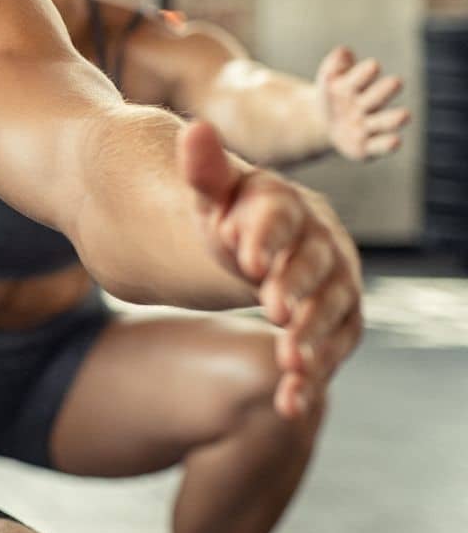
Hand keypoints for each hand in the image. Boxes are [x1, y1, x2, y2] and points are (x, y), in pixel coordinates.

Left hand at [180, 120, 363, 418]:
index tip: (247, 259)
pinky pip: (334, 348)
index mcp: (286, 205)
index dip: (266, 236)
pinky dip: (315, 375)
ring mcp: (336, 283)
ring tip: (289, 362)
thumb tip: (193, 128)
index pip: (280, 216)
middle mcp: (322, 242)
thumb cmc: (230, 216)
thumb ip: (203, 171)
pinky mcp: (339, 321)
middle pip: (315, 264)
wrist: (256, 245)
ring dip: (314, 337)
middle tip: (272, 310)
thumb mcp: (210, 196)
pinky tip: (289, 404)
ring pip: (333, 311)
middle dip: (296, 286)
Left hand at [316, 46, 409, 160]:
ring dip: (394, 119)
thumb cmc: (332, 95)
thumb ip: (333, 66)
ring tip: (405, 114)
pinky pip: (378, 147)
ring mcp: (369, 126)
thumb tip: (343, 51)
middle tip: (395, 82)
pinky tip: (394, 141)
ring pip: (385, 122)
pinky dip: (386, 145)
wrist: (324, 123)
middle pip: (379, 96)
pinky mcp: (366, 147)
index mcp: (357, 84)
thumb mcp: (327, 80)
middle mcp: (368, 105)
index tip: (372, 66)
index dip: (366, 72)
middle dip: (385, 90)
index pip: (364, 74)